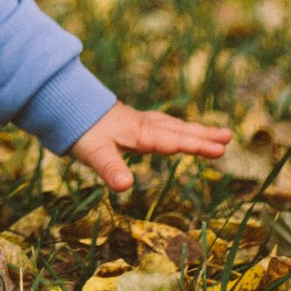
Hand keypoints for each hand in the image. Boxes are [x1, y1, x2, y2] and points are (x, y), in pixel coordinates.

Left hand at [69, 102, 232, 190]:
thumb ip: (110, 169)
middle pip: (178, 130)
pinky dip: (177, 128)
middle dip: (203, 135)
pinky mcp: (132, 122)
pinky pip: (163, 124)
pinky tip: (178, 131)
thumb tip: (125, 186)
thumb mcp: (93, 153)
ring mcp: (139, 122)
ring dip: (194, 131)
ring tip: (217, 135)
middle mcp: (143, 125)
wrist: (62, 103)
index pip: (173, 141)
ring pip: (172, 125)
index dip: (196, 146)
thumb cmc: (80, 130)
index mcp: (140, 133)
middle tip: (228, 138)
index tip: (220, 149)